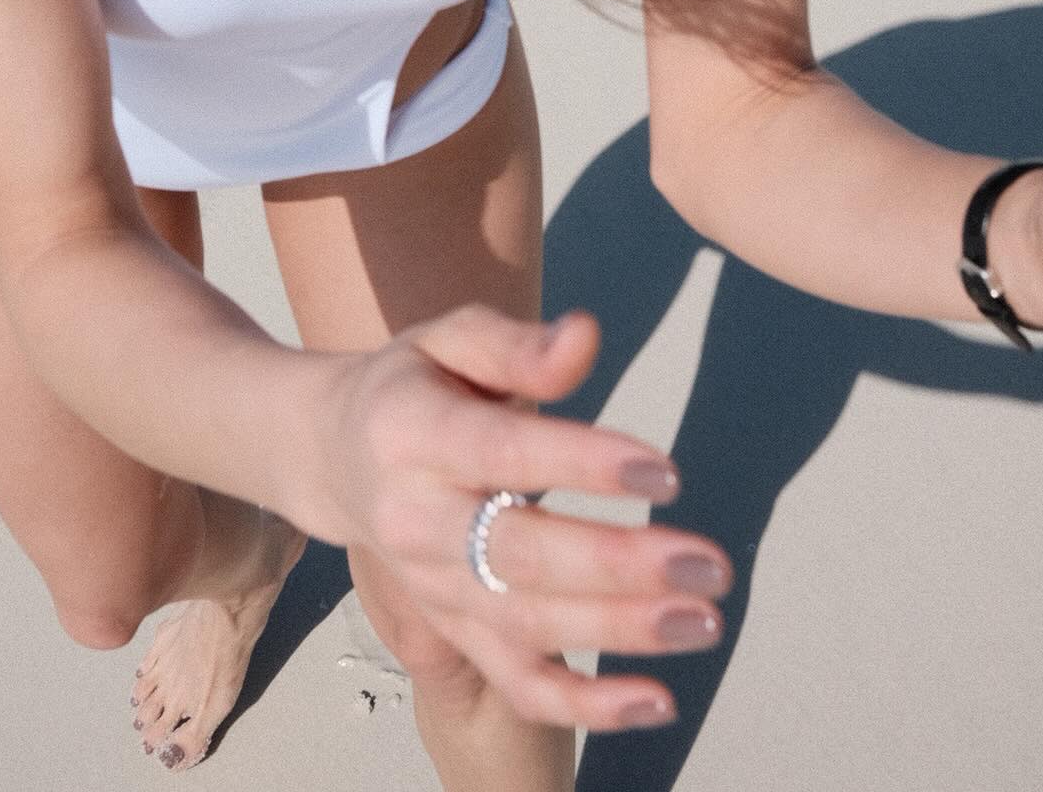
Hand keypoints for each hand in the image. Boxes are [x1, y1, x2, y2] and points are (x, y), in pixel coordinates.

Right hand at [307, 304, 732, 731]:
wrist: (335, 454)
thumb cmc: (414, 383)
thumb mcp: (450, 340)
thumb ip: (517, 345)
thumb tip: (586, 334)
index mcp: (412, 433)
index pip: (503, 453)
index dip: (582, 463)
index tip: (665, 469)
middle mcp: (415, 520)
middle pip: (519, 555)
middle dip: (618, 564)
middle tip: (707, 564)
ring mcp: (433, 587)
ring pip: (525, 625)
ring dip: (619, 632)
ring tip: (703, 622)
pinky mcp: (452, 631)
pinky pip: (514, 684)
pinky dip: (583, 707)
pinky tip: (658, 701)